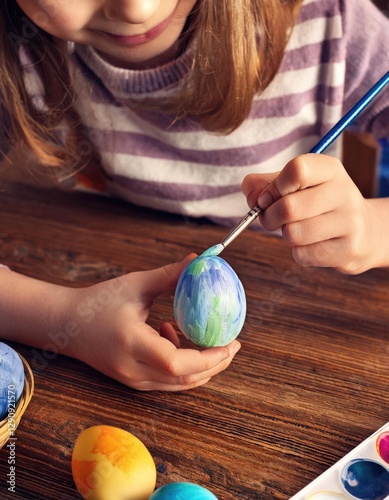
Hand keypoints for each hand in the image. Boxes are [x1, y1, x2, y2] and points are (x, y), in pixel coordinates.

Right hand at [62, 255, 240, 390]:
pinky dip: (183, 365)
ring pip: (178, 384)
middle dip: (216, 364)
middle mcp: (132, 368)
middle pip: (184, 378)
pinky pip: (168, 381)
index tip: (230, 341)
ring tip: (213, 341)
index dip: (209, 357)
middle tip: (233, 343)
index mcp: (131, 343)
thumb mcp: (135, 284)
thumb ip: (169, 274)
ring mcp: (132, 380)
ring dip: (202, 366)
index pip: (177, 362)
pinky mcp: (133, 381)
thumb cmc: (97, 302)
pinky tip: (174, 336)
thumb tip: (199, 260)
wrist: (66, 325)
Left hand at [242, 154, 386, 273]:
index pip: (297, 169)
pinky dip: (298, 252)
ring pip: (294, 233)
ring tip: (296, 230)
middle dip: (269, 217)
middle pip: (289, 207)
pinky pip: (303, 255)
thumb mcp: (295, 186)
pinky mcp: (349, 250)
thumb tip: (250, 193)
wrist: (364, 232)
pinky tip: (311, 245)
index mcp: (330, 169)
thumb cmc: (317, 205)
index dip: (273, 187)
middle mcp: (344, 192)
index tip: (266, 198)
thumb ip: (265, 184)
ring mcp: (350, 222)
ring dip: (285, 235)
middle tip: (272, 219)